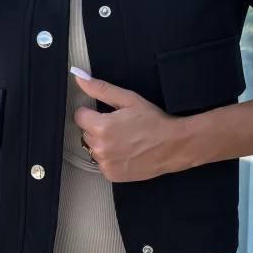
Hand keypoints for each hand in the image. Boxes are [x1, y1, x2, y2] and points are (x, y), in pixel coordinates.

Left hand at [71, 69, 189, 180]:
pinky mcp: (112, 175)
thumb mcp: (129, 99)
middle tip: (120, 127)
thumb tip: (78, 77)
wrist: (174, 146)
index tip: (107, 114)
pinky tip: (126, 154)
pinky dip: (111, 159)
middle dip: (98, 128)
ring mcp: (105, 164)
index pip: (79, 116)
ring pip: (93, 149)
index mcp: (101, 126)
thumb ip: (101, 89)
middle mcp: (100, 147)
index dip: (92, 112)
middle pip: (86, 133)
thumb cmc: (153, 121)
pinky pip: (102, 164)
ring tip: (125, 141)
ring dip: (103, 145)